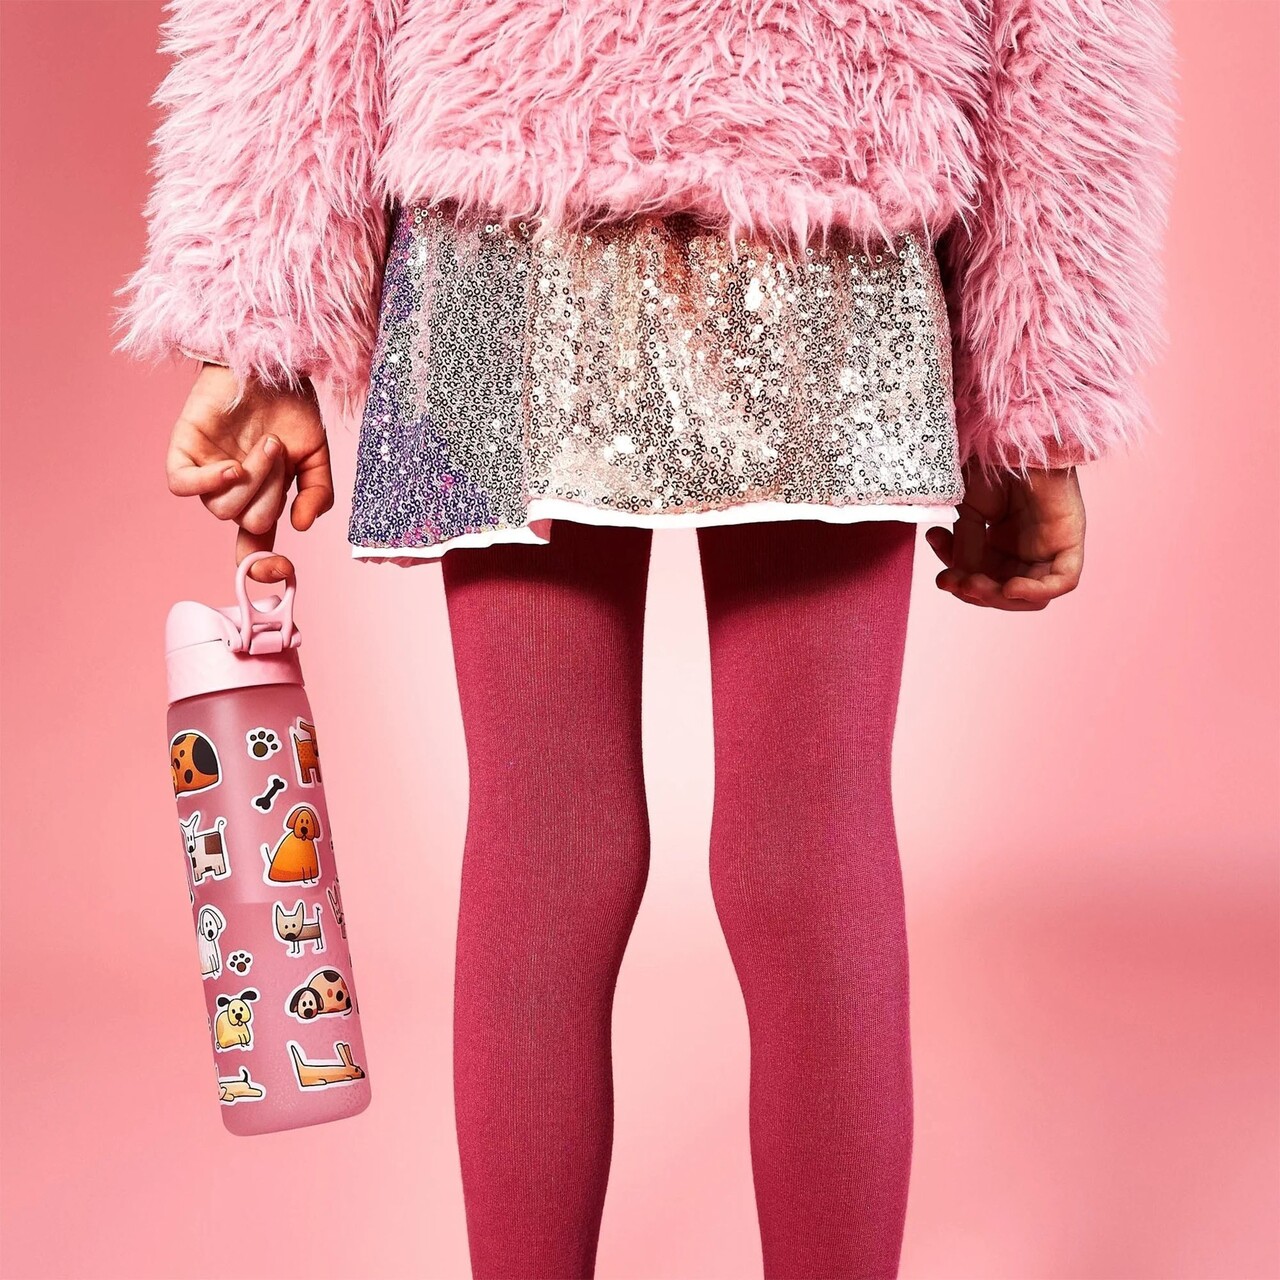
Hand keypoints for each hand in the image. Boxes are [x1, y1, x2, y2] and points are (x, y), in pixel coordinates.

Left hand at [165, 364, 332, 582]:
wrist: (271, 363)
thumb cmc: (292, 407)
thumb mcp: (318, 456)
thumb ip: (318, 494)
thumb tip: (302, 526)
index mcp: (263, 500)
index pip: (255, 550)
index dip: (264, 569)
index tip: (281, 570)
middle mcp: (234, 493)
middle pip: (249, 522)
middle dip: (272, 492)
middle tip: (280, 451)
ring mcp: (207, 474)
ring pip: (222, 508)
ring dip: (253, 479)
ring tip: (266, 443)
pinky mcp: (183, 453)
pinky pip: (181, 486)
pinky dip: (207, 483)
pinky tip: (231, 467)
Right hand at [924, 462, 1084, 609]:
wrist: (1011, 435)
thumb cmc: (990, 465)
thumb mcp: (968, 513)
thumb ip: (966, 548)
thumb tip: (959, 578)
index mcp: (1003, 542)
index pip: (984, 580)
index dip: (961, 584)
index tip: (940, 574)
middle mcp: (1028, 548)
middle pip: (1006, 594)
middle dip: (976, 593)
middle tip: (953, 580)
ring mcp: (1050, 545)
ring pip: (1032, 596)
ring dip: (998, 597)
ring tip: (972, 582)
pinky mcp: (1070, 540)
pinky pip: (1062, 581)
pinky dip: (1035, 592)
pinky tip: (1008, 588)